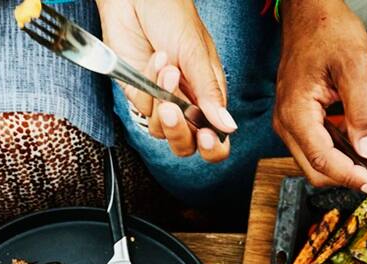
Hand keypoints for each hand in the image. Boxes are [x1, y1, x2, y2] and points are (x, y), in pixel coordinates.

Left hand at [98, 0, 237, 162]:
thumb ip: (210, 93)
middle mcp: (186, 101)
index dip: (212, 146)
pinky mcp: (138, 92)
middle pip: (186, 144)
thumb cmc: (171, 14)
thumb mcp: (196, 53)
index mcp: (209, 94)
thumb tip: (228, 127)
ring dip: (162, 103)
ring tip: (167, 68)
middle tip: (174, 110)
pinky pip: (143, 108)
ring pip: (161, 131)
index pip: (216, 135)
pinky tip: (155, 60)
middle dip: (180, 132)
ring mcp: (160, 99)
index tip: (206, 137)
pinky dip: (149, 86)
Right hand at [274, 0, 366, 192]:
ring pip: (315, 161)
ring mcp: (288, 121)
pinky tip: (360, 144)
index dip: (350, 176)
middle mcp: (286, 122)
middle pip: (315, 170)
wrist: (311, 12)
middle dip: (347, 176)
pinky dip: (338, 152)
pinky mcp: (296, 118)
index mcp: (296, 112)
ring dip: (344, 165)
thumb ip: (363, 113)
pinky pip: (315, 146)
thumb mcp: (356, 67)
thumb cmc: (328, 30)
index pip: (323, 161)